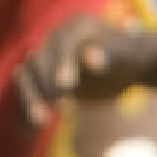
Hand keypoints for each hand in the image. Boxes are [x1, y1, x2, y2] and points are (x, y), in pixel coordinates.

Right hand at [14, 15, 156, 120]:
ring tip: (40, 121)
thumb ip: (108, 53)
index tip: (65, 86)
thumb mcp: (125, 54)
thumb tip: (92, 59)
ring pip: (25, 75)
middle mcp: (56, 37)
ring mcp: (47, 56)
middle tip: (58, 109)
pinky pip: (28, 91)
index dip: (62, 63)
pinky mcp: (43, 77)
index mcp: (77, 26)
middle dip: (44, 85)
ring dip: (29, 97)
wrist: (128, 62)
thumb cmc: (130, 56)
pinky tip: (31, 130)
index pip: (63, 43)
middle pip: (37, 59)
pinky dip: (26, 107)